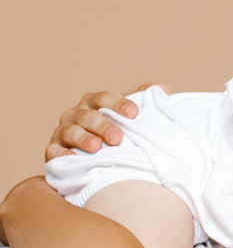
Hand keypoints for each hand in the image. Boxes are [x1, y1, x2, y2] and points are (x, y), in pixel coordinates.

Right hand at [45, 84, 169, 160]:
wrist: (92, 159)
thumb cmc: (113, 132)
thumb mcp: (126, 116)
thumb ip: (142, 101)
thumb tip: (162, 88)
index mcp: (95, 103)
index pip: (104, 98)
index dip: (118, 104)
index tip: (134, 113)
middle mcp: (76, 114)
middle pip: (88, 116)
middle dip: (103, 125)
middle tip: (118, 138)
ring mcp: (63, 132)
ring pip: (70, 131)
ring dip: (83, 139)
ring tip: (96, 147)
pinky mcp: (53, 151)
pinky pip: (54, 152)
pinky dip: (61, 154)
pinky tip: (72, 159)